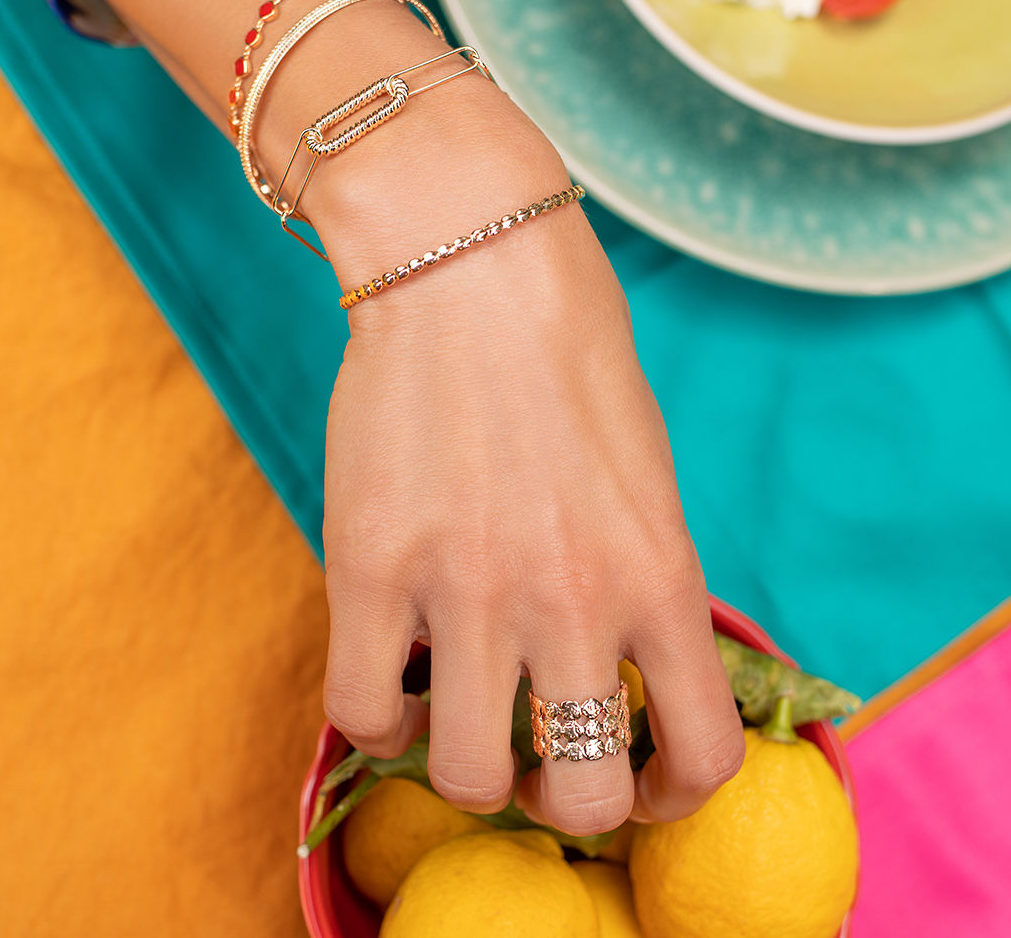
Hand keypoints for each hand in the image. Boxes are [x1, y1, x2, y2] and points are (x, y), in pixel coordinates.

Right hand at [316, 99, 744, 834]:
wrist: (472, 263)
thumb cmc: (567, 357)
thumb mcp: (644, 477)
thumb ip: (641, 579)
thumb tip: (615, 659)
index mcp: (659, 575)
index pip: (702, 758)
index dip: (670, 795)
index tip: (637, 771)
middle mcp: (573, 599)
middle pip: (583, 801)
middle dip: (561, 797)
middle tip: (537, 747)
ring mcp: (469, 589)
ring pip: (468, 780)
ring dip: (465, 766)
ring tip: (453, 707)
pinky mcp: (371, 565)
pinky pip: (363, 714)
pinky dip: (378, 718)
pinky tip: (390, 671)